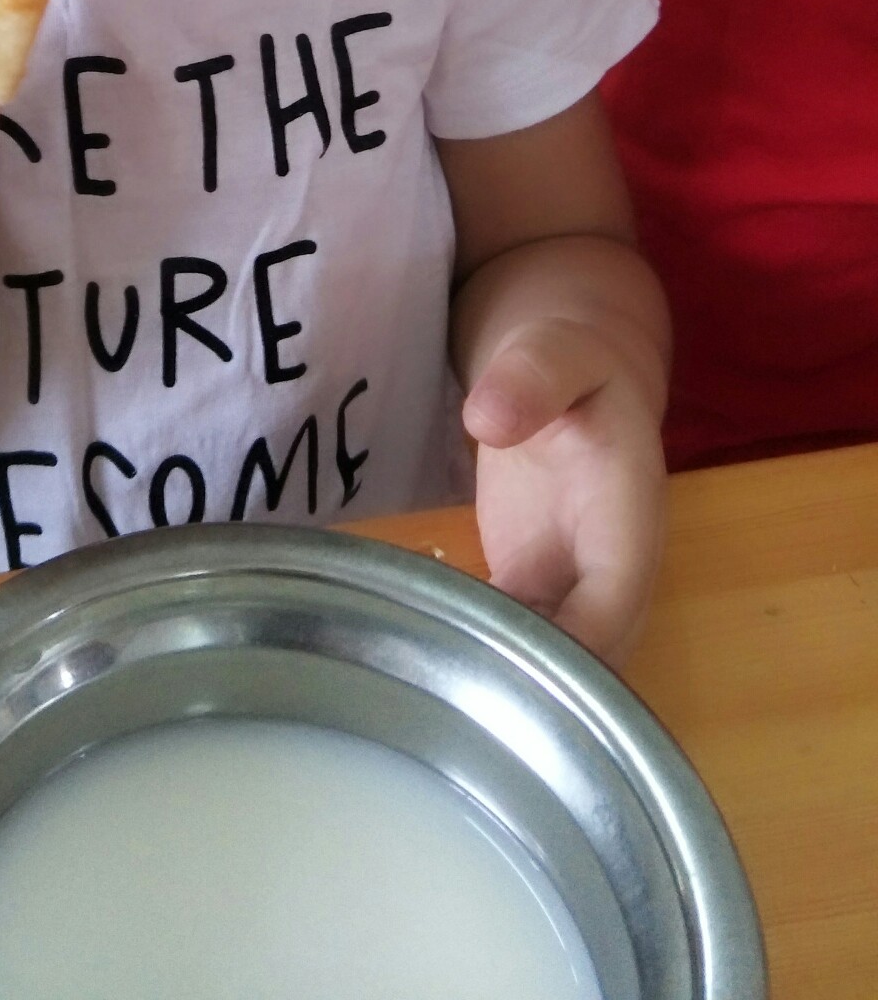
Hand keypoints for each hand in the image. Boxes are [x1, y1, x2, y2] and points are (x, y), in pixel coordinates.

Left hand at [464, 317, 665, 668]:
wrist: (568, 371)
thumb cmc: (572, 360)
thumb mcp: (556, 355)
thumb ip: (530, 380)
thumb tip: (486, 419)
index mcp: (628, 521)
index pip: (612, 608)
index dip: (574, 649)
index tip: (514, 671)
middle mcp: (609, 572)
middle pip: (592, 659)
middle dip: (539, 691)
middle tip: (458, 701)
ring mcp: (570, 586)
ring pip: (556, 664)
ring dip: (508, 683)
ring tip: (436, 692)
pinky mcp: (531, 587)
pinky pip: (516, 641)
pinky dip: (481, 656)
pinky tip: (429, 664)